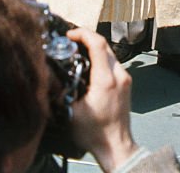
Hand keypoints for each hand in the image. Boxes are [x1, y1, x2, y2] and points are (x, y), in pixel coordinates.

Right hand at [68, 28, 138, 170]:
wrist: (115, 145)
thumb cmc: (95, 133)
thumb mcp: (72, 111)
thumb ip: (64, 90)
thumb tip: (53, 75)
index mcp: (106, 80)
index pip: (98, 44)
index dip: (83, 34)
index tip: (70, 34)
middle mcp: (119, 75)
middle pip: (105, 44)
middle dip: (87, 38)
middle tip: (72, 39)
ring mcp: (125, 78)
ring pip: (110, 52)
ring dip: (95, 47)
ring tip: (79, 49)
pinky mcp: (126, 83)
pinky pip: (114, 62)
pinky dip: (101, 57)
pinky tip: (90, 64)